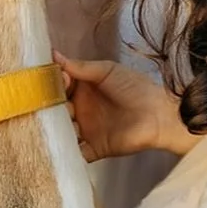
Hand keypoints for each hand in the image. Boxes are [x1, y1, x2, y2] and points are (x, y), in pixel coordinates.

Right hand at [54, 52, 195, 161]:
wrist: (158, 114)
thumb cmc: (135, 88)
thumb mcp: (107, 71)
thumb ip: (80, 67)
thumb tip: (53, 54)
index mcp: (83, 90)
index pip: (58, 88)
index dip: (50, 85)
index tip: (48, 81)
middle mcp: (80, 111)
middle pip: (55, 111)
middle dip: (48, 108)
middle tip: (47, 104)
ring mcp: (85, 131)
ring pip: (61, 131)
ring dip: (55, 128)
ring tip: (57, 121)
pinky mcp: (92, 149)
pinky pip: (74, 153)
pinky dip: (64, 152)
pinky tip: (57, 145)